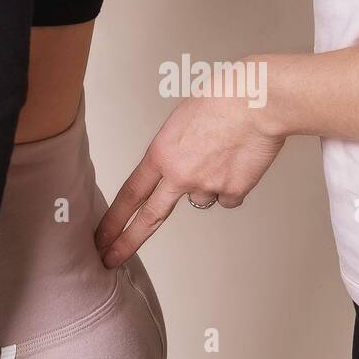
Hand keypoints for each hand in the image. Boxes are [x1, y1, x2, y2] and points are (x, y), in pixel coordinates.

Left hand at [95, 87, 285, 267]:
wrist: (258, 104)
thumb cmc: (223, 99)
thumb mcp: (182, 120)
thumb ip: (173, 149)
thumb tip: (176, 165)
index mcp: (162, 154)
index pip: (130, 193)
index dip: (113, 218)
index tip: (101, 236)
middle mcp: (180, 176)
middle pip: (150, 217)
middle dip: (127, 241)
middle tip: (110, 259)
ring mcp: (207, 187)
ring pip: (200, 199)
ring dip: (206, 186)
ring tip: (221, 155)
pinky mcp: (233, 192)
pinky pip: (228, 197)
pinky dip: (232, 185)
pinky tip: (239, 163)